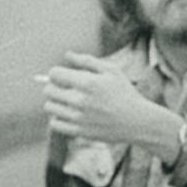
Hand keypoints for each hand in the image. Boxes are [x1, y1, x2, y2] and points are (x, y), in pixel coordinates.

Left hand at [39, 52, 166, 145]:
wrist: (138, 122)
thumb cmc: (125, 93)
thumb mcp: (111, 71)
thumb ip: (87, 60)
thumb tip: (67, 54)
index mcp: (88, 83)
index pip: (54, 74)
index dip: (56, 73)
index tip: (62, 76)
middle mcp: (80, 100)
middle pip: (48, 90)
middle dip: (53, 86)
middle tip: (64, 89)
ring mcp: (79, 118)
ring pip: (49, 107)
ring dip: (55, 102)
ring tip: (66, 102)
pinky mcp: (80, 132)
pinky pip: (54, 124)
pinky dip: (57, 118)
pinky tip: (68, 115)